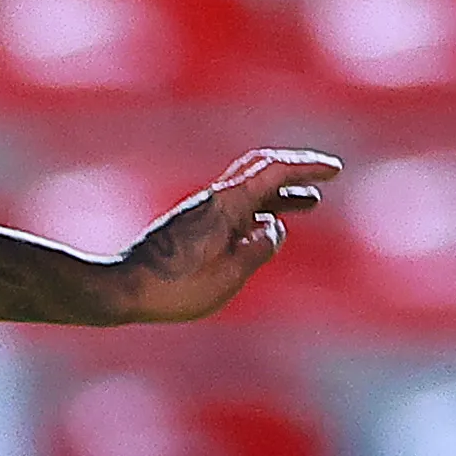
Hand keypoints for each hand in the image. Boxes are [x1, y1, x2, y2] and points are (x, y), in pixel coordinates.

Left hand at [107, 148, 339, 325]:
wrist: (122, 288)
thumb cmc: (172, 289)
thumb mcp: (226, 277)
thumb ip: (258, 250)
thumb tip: (275, 227)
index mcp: (225, 206)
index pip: (272, 172)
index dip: (305, 167)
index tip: (333, 170)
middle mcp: (213, 201)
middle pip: (260, 171)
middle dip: (296, 173)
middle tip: (325, 179)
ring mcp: (201, 211)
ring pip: (248, 190)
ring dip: (280, 193)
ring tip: (308, 204)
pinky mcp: (191, 225)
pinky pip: (234, 208)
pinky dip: (259, 208)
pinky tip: (267, 228)